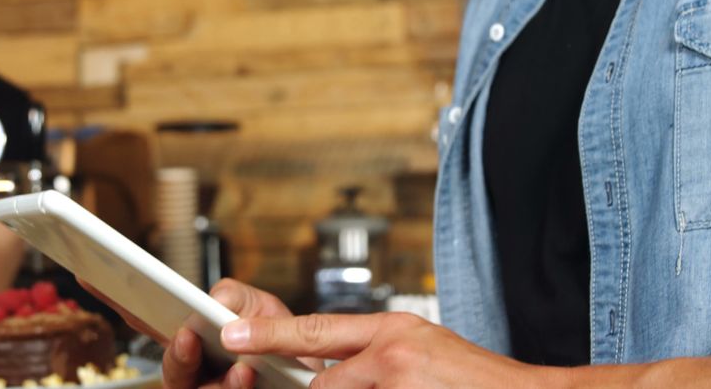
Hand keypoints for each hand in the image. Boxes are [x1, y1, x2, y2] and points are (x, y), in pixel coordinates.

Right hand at [82, 277, 320, 388]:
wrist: (318, 380)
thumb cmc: (288, 347)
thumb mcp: (266, 310)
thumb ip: (236, 299)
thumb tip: (213, 299)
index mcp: (194, 337)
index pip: (148, 319)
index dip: (116, 299)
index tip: (90, 274)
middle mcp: (194, 370)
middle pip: (168, 368)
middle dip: (176, 356)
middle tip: (186, 337)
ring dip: (216, 382)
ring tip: (242, 368)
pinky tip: (248, 376)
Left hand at [220, 312, 542, 387]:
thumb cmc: (478, 384)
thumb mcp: (425, 353)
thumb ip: (376, 359)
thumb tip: (327, 375)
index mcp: (394, 330)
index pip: (317, 329)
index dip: (271, 334)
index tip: (232, 335)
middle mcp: (393, 350)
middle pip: (322, 383)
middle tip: (332, 383)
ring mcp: (400, 380)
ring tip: (405, 384)